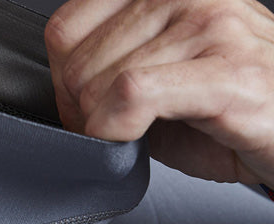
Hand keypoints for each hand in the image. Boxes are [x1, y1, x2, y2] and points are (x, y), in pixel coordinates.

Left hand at [44, 0, 273, 187]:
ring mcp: (208, 24)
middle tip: (114, 129)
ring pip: (99, 84)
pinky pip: (133, 94)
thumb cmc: (220, 105)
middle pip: (76, 65)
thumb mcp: (152, 75)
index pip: (64, 30)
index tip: (88, 108)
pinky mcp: (224, 69)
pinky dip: (118, 129)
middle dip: (83, 114)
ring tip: (137, 133)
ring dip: (103, 128)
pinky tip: (138, 137)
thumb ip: (106, 69)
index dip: (64, 84)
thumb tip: (60, 90)